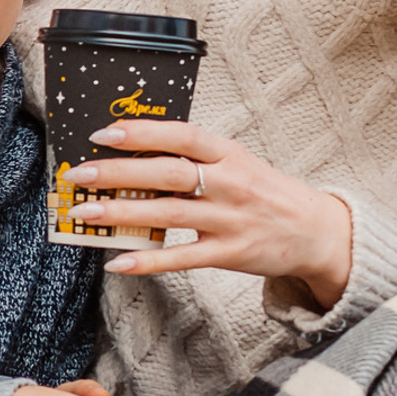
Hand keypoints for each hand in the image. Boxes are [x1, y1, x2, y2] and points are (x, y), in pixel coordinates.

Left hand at [66, 120, 352, 308]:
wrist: (317, 232)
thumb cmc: (267, 193)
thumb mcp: (239, 163)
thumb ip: (197, 158)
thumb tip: (138, 151)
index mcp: (230, 154)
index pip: (182, 136)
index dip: (142, 133)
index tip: (104, 133)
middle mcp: (230, 183)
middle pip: (168, 173)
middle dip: (119, 173)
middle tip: (79, 174)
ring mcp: (230, 220)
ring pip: (168, 214)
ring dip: (122, 213)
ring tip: (84, 213)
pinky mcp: (230, 254)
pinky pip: (181, 259)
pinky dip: (148, 261)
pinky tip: (117, 262)